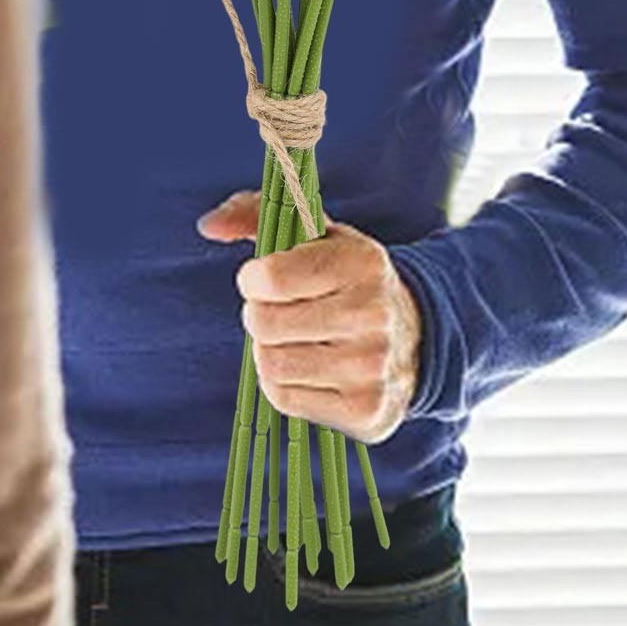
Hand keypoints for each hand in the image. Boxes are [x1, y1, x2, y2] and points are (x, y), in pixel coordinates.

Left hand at [197, 190, 422, 444]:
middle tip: (278, 309)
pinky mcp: (365, 412)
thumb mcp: (313, 231)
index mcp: (362, 263)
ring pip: (270, 364)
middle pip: (264, 324)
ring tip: (292, 337)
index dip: (252, 278)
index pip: (272, 278)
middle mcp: (373, 315)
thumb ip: (254, 213)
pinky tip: (305, 365)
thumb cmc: (345, 276)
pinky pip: (284, 399)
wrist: (418, 336)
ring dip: (268, 349)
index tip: (261, 278)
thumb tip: (208, 225)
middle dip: (258, 313)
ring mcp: (372, 368)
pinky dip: (281, 382)